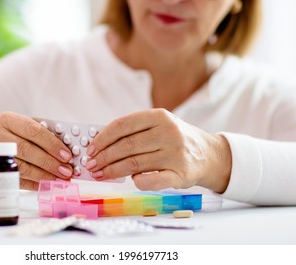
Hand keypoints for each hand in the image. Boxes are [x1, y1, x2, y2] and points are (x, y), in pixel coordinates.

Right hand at [0, 112, 72, 192]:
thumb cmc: (11, 136)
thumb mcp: (22, 128)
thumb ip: (42, 134)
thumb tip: (66, 150)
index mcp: (7, 119)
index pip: (33, 130)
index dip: (51, 143)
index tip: (67, 154)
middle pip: (27, 149)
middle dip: (50, 161)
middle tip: (66, 170)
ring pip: (21, 167)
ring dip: (44, 175)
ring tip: (60, 179)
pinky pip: (16, 180)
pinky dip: (34, 184)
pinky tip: (47, 185)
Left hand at [85, 109, 230, 192]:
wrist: (209, 155)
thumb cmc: (176, 139)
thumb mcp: (159, 126)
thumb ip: (134, 131)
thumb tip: (100, 145)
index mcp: (159, 116)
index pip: (122, 125)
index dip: (102, 138)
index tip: (90, 148)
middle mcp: (168, 133)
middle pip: (125, 146)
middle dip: (103, 157)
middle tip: (91, 165)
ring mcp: (175, 154)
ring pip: (133, 164)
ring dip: (112, 171)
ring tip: (100, 174)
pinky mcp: (180, 175)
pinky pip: (150, 181)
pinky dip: (136, 181)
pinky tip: (129, 180)